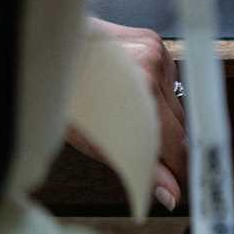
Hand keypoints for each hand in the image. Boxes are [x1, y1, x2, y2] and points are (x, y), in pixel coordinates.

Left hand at [67, 18, 186, 212]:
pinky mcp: (154, 42)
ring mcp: (155, 52)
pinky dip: (156, 91)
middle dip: (167, 144)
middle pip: (180, 123)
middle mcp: (152, 69)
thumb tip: (170, 191)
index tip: (179, 184)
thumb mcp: (97, 142)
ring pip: (176, 101)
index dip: (180, 168)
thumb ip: (142, 167)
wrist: (53, 53)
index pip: (177, 144)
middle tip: (143, 151)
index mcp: (139, 95)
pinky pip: (168, 80)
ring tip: (128, 113)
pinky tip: (131, 91)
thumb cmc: (66, 94)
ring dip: (162, 115)